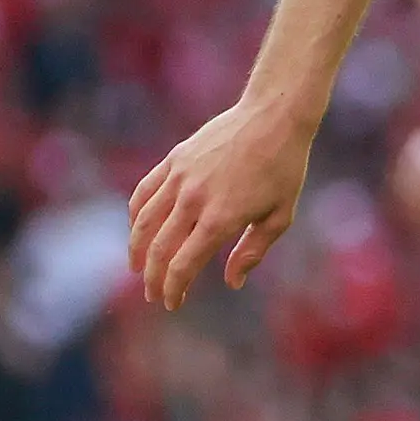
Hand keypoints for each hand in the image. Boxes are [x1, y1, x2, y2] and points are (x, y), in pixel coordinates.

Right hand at [128, 95, 315, 307]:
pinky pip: (144, 191)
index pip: (184, 264)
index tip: (171, 302)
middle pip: (160, 249)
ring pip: (144, 221)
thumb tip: (232, 282)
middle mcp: (194, 200)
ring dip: (136, 249)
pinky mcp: (174, 160)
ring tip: (137, 267)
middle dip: (153, 277)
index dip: (174, 288)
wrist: (273, 117)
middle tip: (152, 294)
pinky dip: (135, 214)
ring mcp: (180, 178)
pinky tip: (137, 229)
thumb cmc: (283, 169)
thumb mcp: (280, 216)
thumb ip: (253, 251)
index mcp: (221, 219)